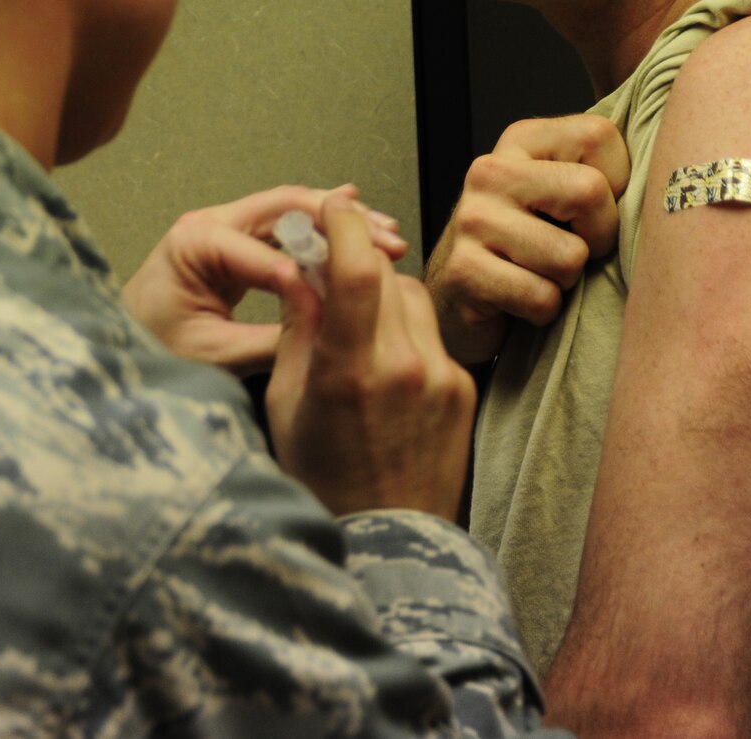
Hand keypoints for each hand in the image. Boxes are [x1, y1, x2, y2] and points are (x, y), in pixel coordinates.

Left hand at [122, 184, 405, 376]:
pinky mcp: (236, 244)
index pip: (266, 245)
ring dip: (338, 222)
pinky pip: (285, 230)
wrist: (117, 349)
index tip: (348, 289)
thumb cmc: (152, 349)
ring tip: (386, 235)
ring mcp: (223, 229)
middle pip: (286, 206)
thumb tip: (324, 330)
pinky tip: (359, 234)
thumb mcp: (211, 355)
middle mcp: (209, 224)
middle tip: (387, 239)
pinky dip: (321, 233)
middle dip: (339, 221)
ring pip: (291, 211)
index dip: (311, 265)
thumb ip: (268, 341)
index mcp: (194, 241)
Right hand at [266, 196, 475, 519]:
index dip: (343, 225)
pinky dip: (406, 331)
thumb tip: (300, 271)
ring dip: (383, 296)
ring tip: (357, 333)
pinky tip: (385, 367)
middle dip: (353, 264)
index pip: (357, 269)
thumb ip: (297, 330)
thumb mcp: (286, 403)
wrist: (391, 542)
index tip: (329, 209)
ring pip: (412, 296)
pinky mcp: (464, 388)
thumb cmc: (326, 481)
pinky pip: (432, 332)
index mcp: (351, 372)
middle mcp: (405, 368)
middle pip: (384, 274)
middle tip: (328, 274)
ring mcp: (442, 378)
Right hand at [426, 115, 629, 363]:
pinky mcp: (463, 270)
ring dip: (566, 282)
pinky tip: (520, 298)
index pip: (601, 136)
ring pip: (569, 257)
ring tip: (540, 274)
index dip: (615, 186)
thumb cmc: (532, 248)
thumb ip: (607, 172)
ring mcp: (472, 219)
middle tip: (572, 250)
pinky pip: (541, 298)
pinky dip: (542, 311)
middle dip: (596, 238)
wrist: (461, 301)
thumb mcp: (564, 193)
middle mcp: (490, 170)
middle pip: (588, 192)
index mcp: (522, 140)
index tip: (589, 211)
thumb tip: (679, 170)